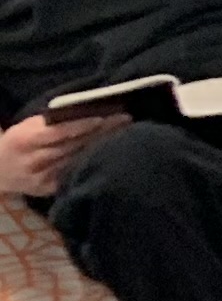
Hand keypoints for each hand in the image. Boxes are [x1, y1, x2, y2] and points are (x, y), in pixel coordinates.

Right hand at [0, 109, 115, 200]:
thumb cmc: (18, 143)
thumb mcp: (25, 128)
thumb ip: (49, 123)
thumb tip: (81, 111)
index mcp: (26, 139)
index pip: (59, 132)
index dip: (82, 125)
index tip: (104, 117)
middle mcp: (37, 159)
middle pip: (75, 145)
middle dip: (102, 131)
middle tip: (125, 119)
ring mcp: (45, 177)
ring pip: (80, 160)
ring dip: (104, 146)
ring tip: (125, 133)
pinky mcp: (52, 189)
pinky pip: (77, 174)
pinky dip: (94, 164)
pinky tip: (112, 155)